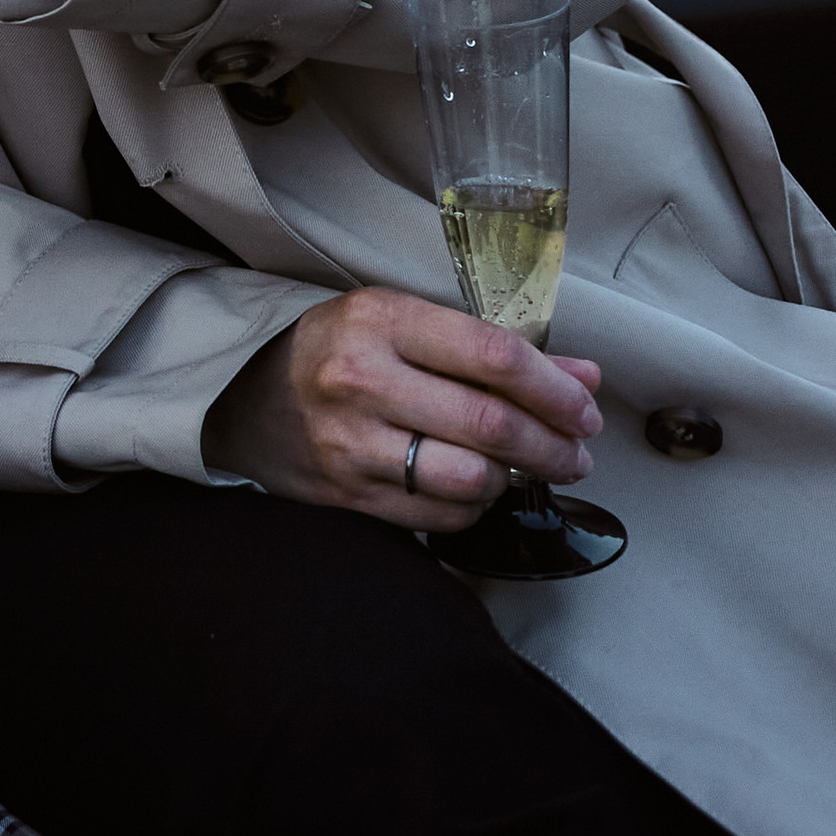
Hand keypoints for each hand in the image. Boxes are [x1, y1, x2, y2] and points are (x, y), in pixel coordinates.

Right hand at [201, 287, 604, 530]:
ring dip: (517, 481)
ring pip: (473, 479)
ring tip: (526, 469)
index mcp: (379, 319)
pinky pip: (443, 516)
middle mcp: (363, 379)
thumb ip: (489, 348)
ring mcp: (353, 445)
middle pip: (492, 423)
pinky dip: (476, 506)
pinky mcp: (350, 498)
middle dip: (554, 444)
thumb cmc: (337, 354)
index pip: (492, 354)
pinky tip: (478, 487)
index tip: (586, 407)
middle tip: (579, 452)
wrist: (250, 408)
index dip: (555, 388)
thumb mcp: (402, 323)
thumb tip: (586, 377)